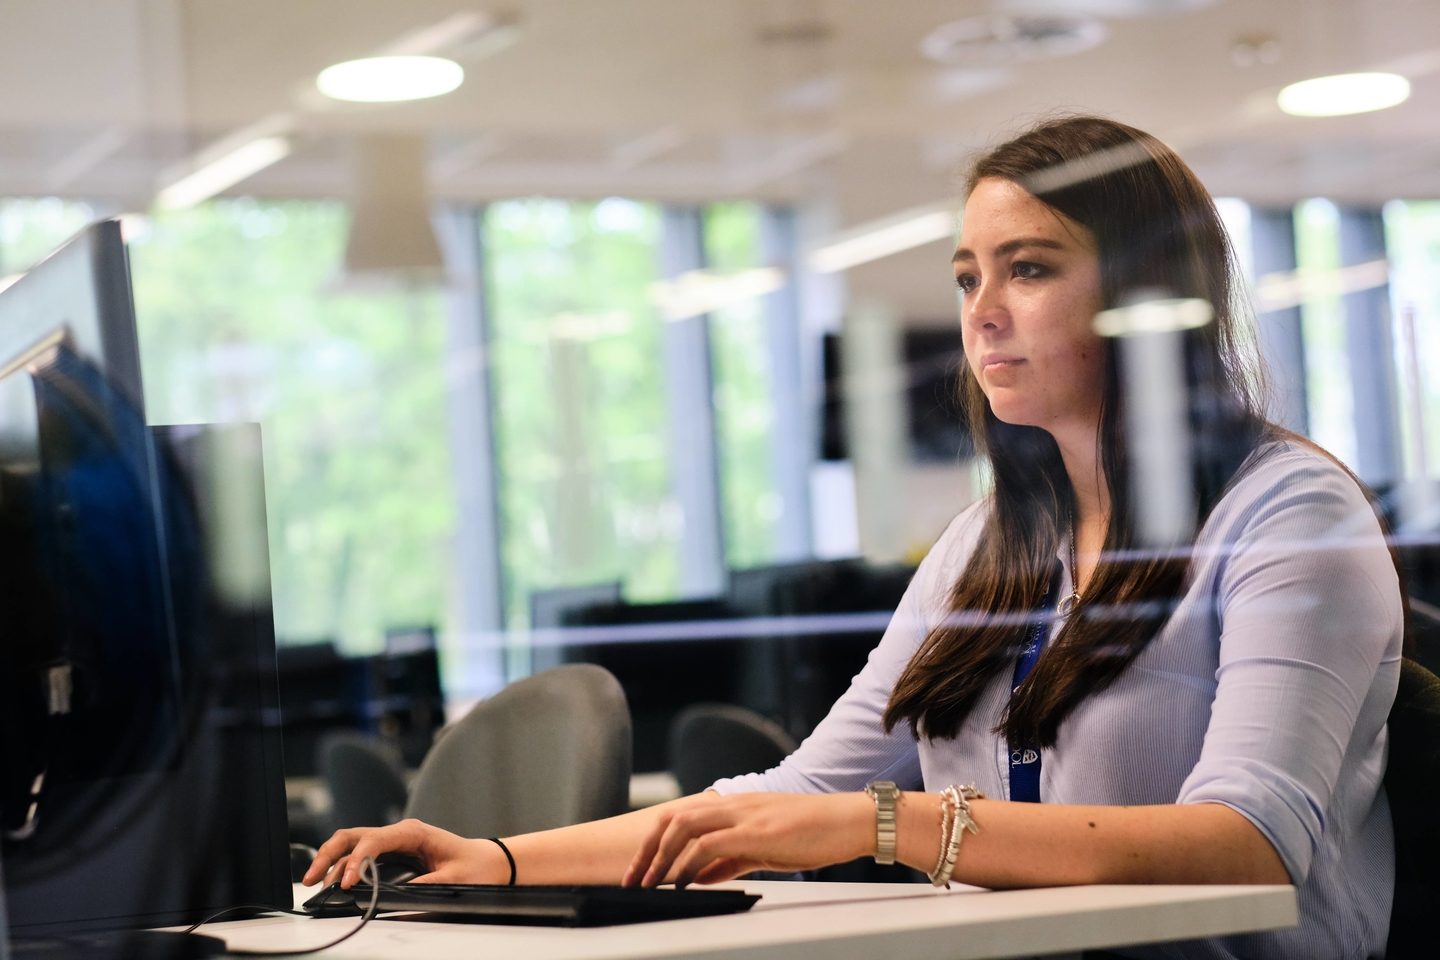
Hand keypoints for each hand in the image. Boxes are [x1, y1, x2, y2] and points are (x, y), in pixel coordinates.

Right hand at [302, 818, 499, 887]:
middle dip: (329, 854)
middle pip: (354, 836)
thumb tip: (393, 895)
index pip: (374, 841)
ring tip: (314, 882)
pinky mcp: (392, 852)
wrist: (488, 862)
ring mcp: (394, 841)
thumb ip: (423, 886)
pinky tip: (332, 879)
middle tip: (311, 878)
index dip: (356, 861)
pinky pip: (361, 854)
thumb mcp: (453, 878)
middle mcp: (400, 833)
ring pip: (353, 843)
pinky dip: (343, 864)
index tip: (345, 883)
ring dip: (331, 860)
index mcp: (413, 832)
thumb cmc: (474, 867)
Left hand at [622, 792, 871, 887]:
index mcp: (733, 806)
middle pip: (672, 818)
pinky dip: (692, 862)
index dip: (654, 841)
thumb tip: (699, 877)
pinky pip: (713, 843)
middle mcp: (733, 804)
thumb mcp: (762, 849)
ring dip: (661, 856)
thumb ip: (729, 860)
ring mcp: (744, 815)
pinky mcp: (758, 831)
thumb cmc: (812, 833)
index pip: (680, 816)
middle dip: (646, 848)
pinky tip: (684, 882)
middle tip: (631, 877)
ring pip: (686, 826)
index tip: (639, 868)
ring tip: (648, 882)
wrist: (849, 821)